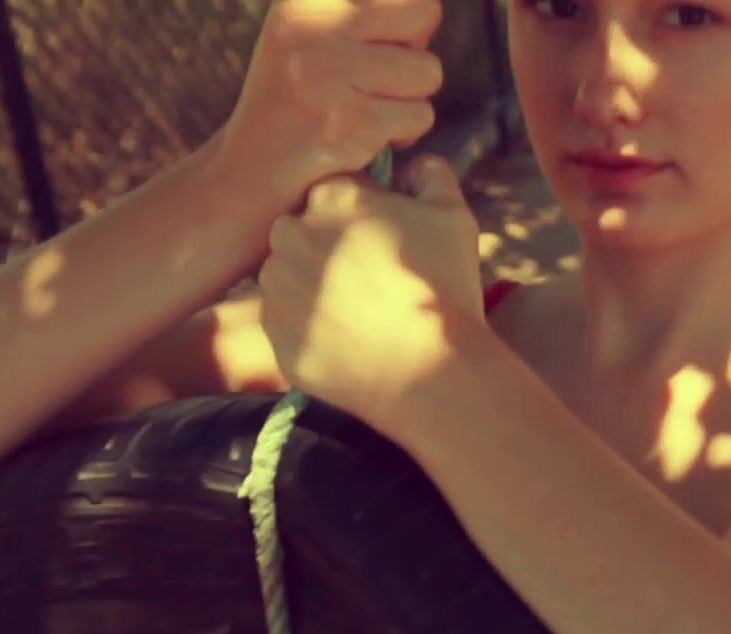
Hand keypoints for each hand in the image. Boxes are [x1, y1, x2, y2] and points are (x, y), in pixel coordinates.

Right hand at [210, 0, 443, 218]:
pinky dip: (402, 134)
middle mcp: (314, 26)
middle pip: (423, 17)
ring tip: (363, 111)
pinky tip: (361, 137)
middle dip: (412, 54)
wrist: (251, 170)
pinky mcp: (351, 122)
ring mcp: (330, 74)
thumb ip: (371, 14)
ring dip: (408, 100)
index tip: (377, 48)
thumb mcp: (316, 35)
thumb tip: (430, 14)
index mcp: (308, 0)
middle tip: (374, 82)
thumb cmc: (299, 99)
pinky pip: (420, 116)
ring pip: (428, 72)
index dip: (408, 21)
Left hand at [257, 155, 497, 438]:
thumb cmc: (444, 288)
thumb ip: (431, 177)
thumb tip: (413, 166)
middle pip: (300, 231)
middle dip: (325, 248)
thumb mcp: (454, 217)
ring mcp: (278, 289)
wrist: (429, 371)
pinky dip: (310, 330)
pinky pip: (286, 324)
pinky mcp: (276, 336)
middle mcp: (291, 235)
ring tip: (359, 314)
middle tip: (369, 280)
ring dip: (313, 288)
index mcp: (331, 197)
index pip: (333, 191)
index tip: (383, 240)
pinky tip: (349, 341)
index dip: (360, 214)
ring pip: (287, 278)